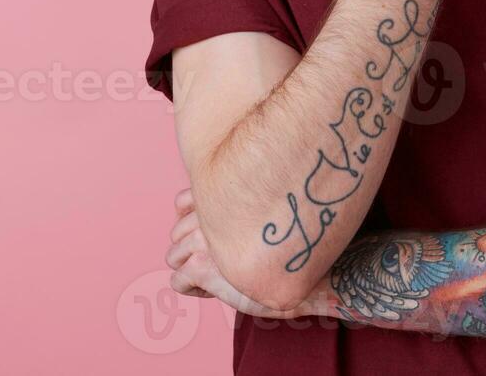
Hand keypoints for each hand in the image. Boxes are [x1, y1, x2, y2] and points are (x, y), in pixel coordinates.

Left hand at [165, 188, 310, 318]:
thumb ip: (237, 209)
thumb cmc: (291, 248)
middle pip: (176, 232)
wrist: (312, 275)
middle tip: (219, 261)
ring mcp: (205, 239)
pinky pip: (178, 281)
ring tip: (217, 276)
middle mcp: (211, 212)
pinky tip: (213, 290)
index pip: (183, 201)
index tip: (207, 236)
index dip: (190, 219)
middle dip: (192, 249)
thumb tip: (198, 212)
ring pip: (173, 256)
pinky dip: (192, 289)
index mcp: (224, 195)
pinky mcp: (202, 266)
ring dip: (191, 270)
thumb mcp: (264, 217)